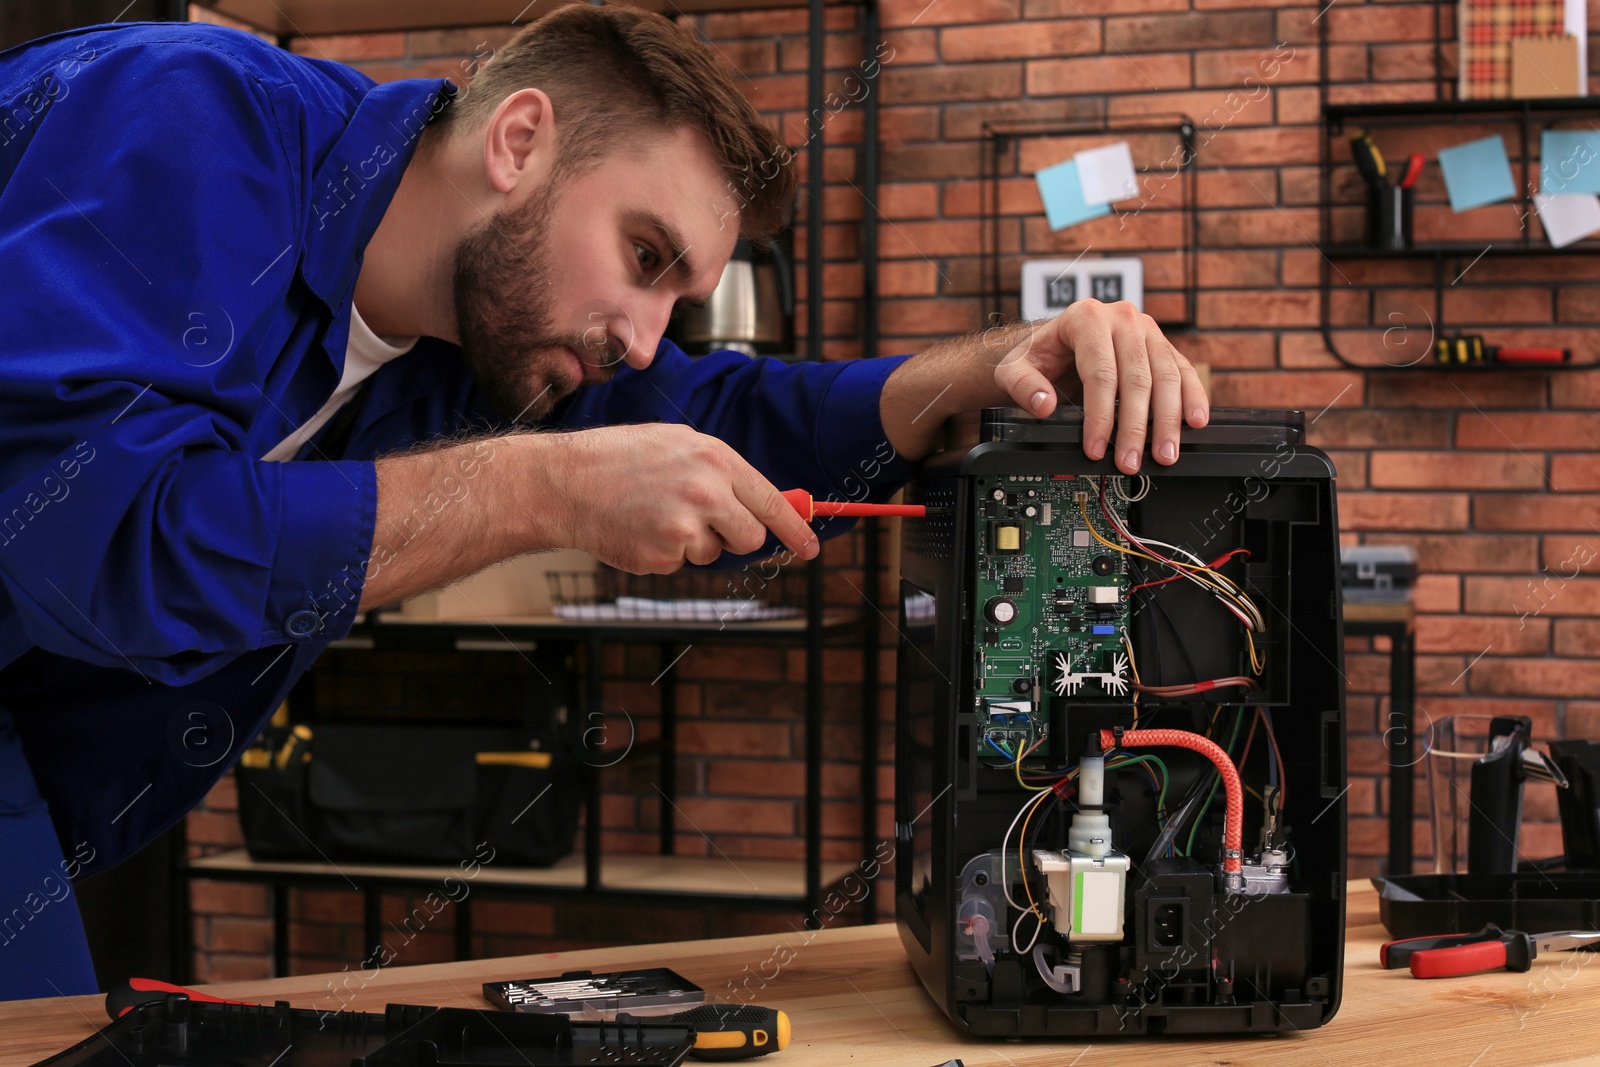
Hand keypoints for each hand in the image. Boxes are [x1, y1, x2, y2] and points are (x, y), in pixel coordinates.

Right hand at [546, 424, 819, 572]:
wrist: (567, 481)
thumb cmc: (622, 459)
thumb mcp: (678, 445)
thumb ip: (723, 473)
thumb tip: (763, 505)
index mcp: (715, 459)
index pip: (771, 502)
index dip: (795, 529)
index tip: (810, 548)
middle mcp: (707, 491)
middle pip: (750, 537)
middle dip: (735, 538)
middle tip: (704, 523)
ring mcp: (686, 526)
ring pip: (714, 553)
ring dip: (693, 543)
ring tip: (655, 515)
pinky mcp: (664, 554)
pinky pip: (681, 563)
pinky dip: (664, 553)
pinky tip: (639, 529)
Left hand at [993, 300, 1208, 473]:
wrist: (1051, 342)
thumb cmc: (1036, 356)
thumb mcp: (1013, 368)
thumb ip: (1022, 386)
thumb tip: (1043, 404)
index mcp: (1086, 317)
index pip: (1100, 373)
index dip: (1100, 415)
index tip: (1097, 448)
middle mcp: (1122, 318)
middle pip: (1137, 378)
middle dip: (1136, 426)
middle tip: (1132, 461)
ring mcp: (1146, 330)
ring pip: (1166, 376)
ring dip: (1168, 420)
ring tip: (1166, 454)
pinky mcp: (1161, 345)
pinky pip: (1183, 371)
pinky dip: (1192, 397)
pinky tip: (1195, 422)